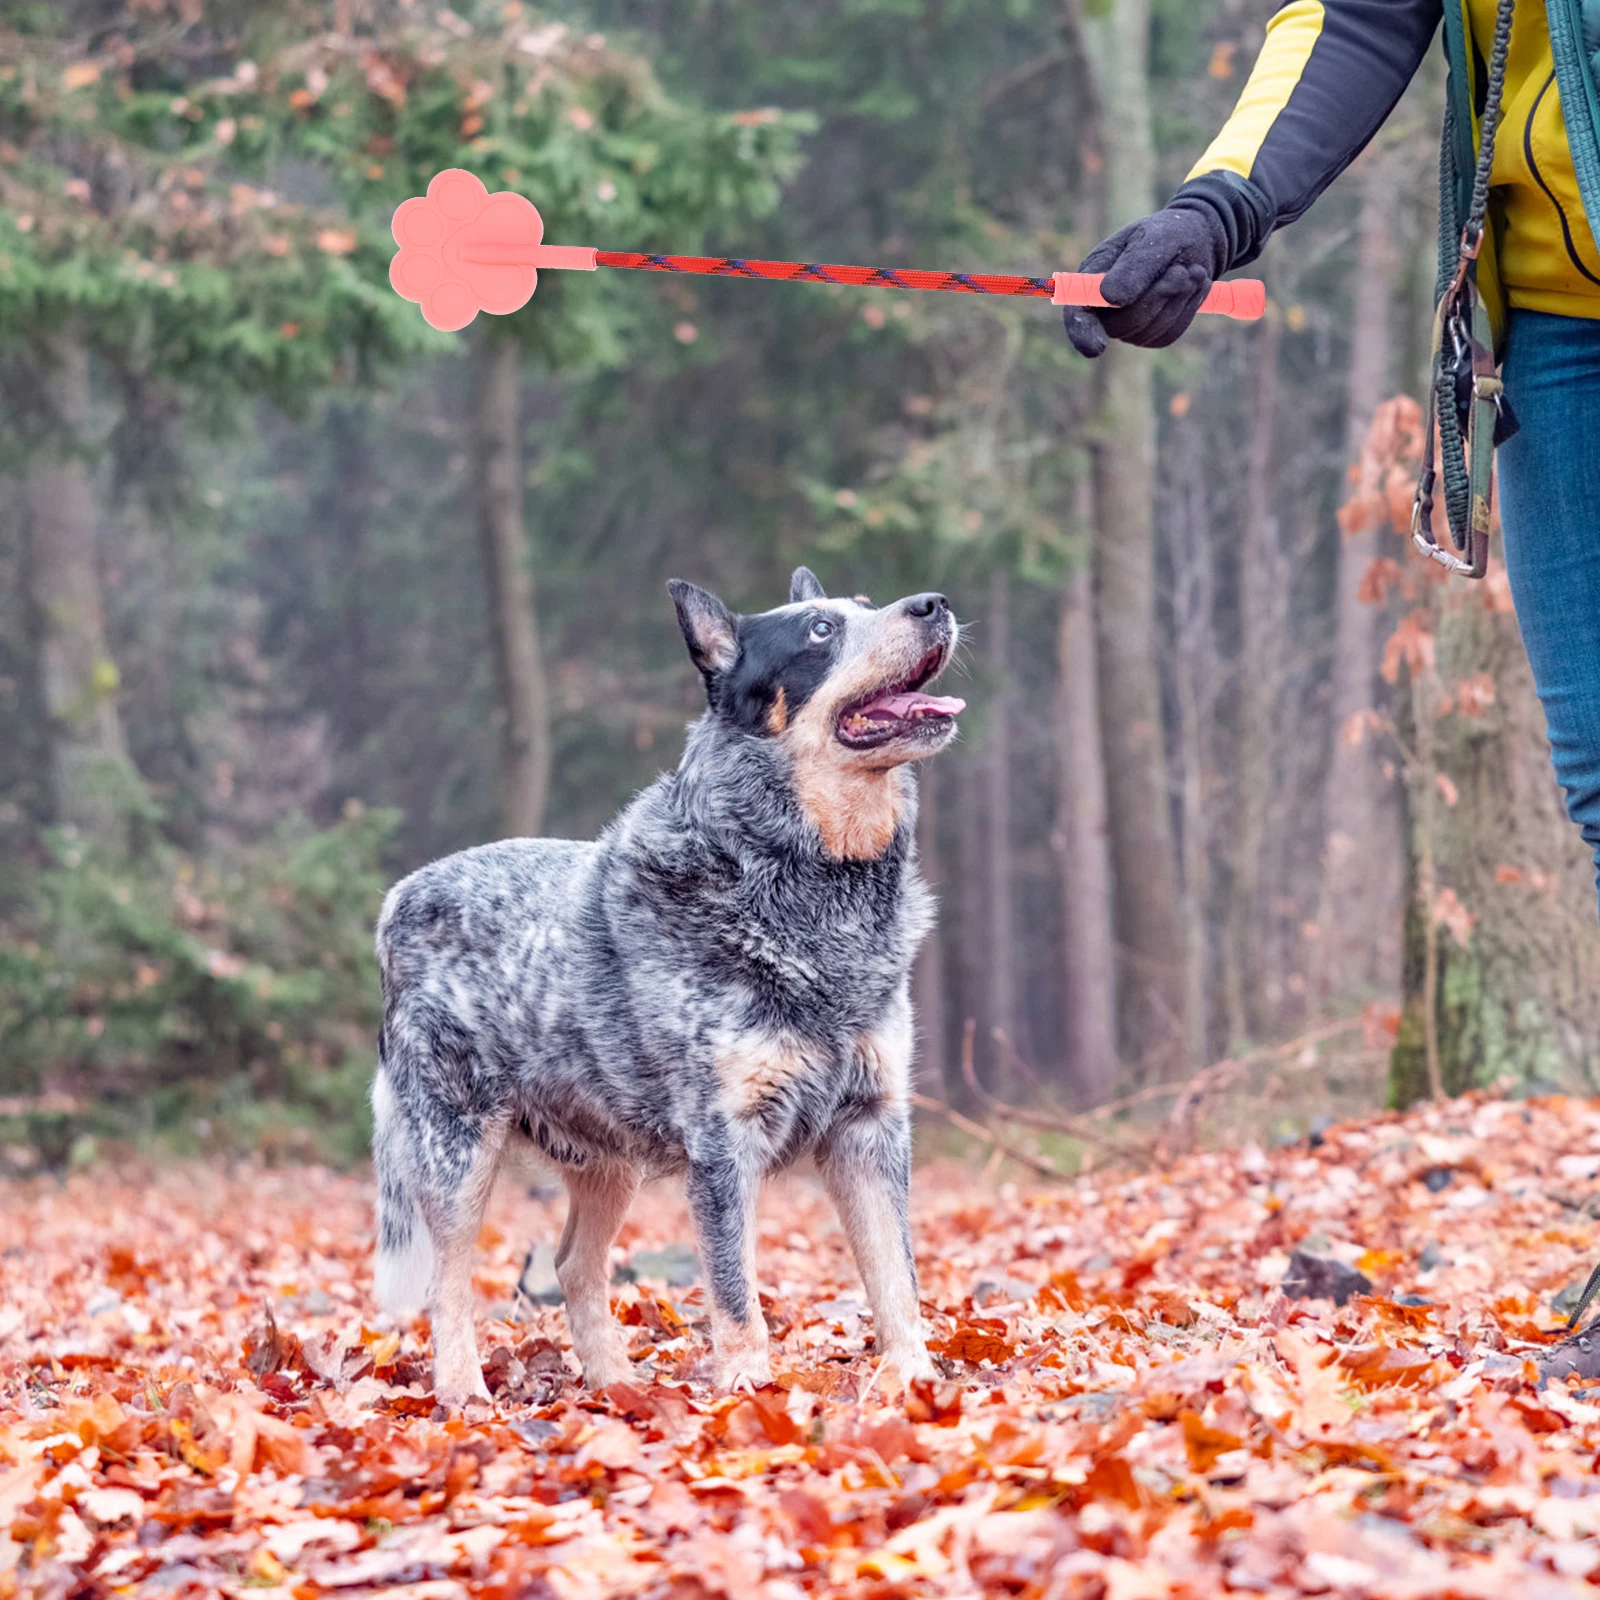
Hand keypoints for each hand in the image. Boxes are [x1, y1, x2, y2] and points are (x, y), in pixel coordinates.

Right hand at [1062, 194, 1232, 357]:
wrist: (1195, 240)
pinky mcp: (1153, 336)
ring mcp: (1128, 328)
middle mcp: (1104, 311)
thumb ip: (1132, 266)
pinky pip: (1169, 332)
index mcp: (1092, 281)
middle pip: (1121, 326)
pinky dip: (1187, 308)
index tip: (1096, 348)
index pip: (1077, 315)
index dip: (1082, 332)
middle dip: (1155, 297)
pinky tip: (1192, 285)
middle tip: (1181, 270)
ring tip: (1190, 270)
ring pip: (1149, 330)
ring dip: (1177, 298)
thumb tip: (1111, 298)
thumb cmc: (1166, 234)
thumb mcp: (1152, 238)